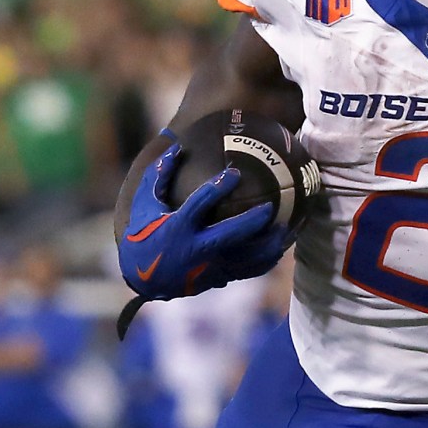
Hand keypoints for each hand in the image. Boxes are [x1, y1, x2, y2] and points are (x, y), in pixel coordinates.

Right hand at [118, 145, 289, 300]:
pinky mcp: (217, 278)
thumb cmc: (144, 234)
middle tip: (270, 206)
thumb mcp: (144, 204)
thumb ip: (158, 176)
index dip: (218, 187)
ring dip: (266, 245)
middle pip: (229, 234)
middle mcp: (195, 249)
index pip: (200, 204)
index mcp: (178, 227)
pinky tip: (278, 249)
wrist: (143, 279)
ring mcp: (208, 267)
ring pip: (244, 258)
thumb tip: (176, 148)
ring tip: (284, 229)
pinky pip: (247, 271)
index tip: (235, 173)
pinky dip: (265, 261)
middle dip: (251, 221)